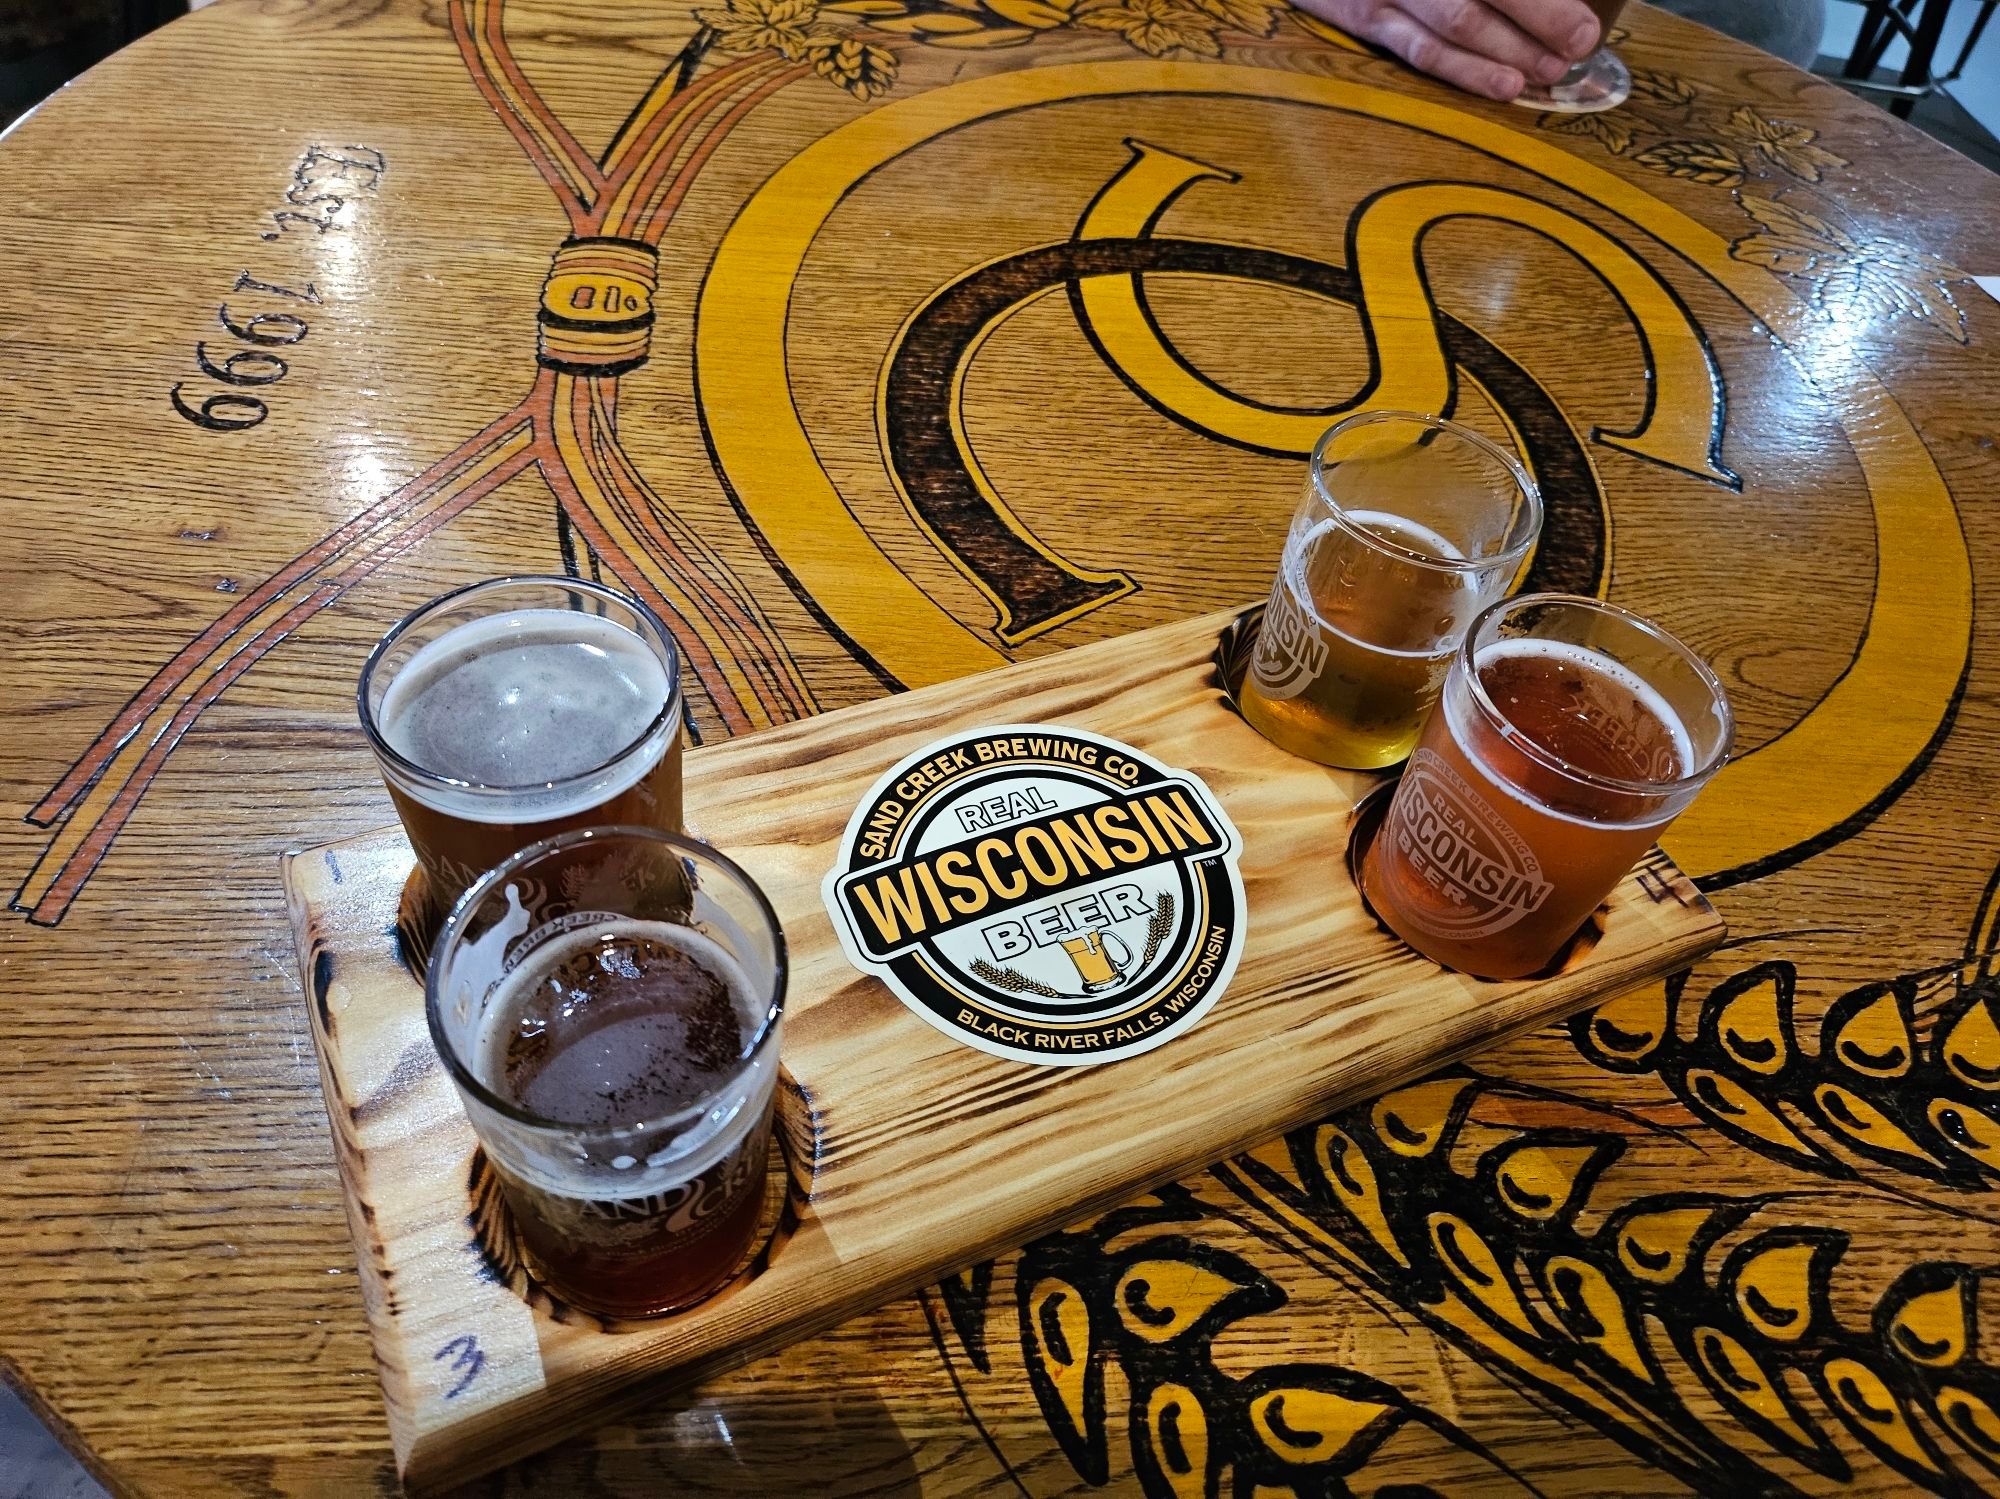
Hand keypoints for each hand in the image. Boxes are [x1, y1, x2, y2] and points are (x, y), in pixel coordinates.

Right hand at [1293, 0, 1605, 101]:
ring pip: (1456, 23)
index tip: (1586, 26)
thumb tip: (1557, 8)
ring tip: (1548, 73)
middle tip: (1577, 48)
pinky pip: (1419, 50)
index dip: (1545, 3)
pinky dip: (1464, 70)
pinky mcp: (1365, 19)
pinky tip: (1501, 85)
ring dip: (1507, 51)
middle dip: (1539, 21)